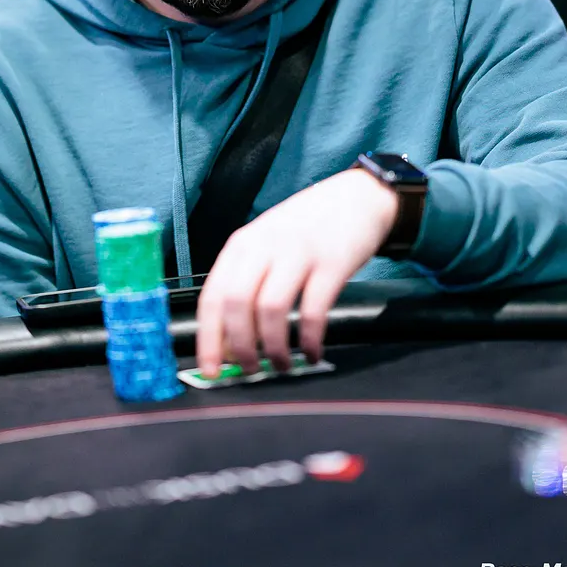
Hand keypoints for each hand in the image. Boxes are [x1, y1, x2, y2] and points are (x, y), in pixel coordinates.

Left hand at [195, 168, 397, 377]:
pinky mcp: (332, 262)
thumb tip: (231, 342)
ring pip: (271, 310)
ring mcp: (298, 252)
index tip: (210, 371)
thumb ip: (247, 282)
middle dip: (240, 347)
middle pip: (237, 305)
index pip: (212, 298)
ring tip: (282, 365)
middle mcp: (264, 246)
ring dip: (274, 347)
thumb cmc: (307, 228)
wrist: (357, 196)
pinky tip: (312, 352)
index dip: (208, 339)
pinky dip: (309, 339)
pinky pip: (313, 310)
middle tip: (250, 370)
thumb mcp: (267, 244)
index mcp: (241, 245)